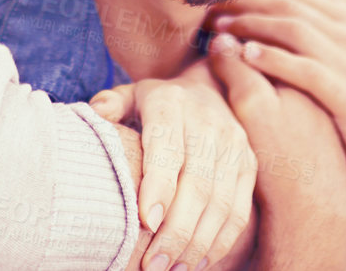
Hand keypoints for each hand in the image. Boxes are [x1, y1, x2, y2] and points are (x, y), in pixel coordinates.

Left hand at [90, 64, 256, 270]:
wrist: (206, 91)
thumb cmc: (154, 106)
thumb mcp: (130, 95)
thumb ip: (111, 104)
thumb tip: (96, 113)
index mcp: (172, 104)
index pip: (169, 147)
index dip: (160, 185)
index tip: (146, 221)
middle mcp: (208, 123)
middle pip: (198, 184)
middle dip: (176, 231)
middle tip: (153, 265)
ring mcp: (233, 146)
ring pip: (221, 204)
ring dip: (197, 244)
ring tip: (172, 270)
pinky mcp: (248, 166)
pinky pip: (238, 211)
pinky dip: (220, 242)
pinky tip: (197, 262)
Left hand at [208, 0, 345, 229]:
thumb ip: (341, 19)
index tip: (220, 0)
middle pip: (293, 8)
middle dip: (246, 6)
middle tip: (207, 11)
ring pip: (298, 32)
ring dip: (253, 27)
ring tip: (218, 30)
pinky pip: (310, 71)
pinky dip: (277, 59)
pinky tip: (247, 57)